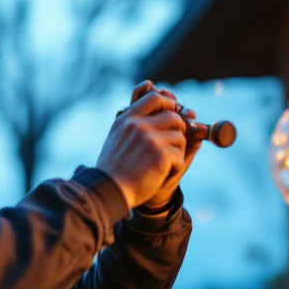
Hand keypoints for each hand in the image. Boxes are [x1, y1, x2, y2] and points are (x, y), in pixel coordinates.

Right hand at [95, 81, 201, 210]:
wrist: (109, 190)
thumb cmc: (113, 168)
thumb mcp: (116, 138)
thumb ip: (131, 124)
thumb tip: (155, 112)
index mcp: (127, 119)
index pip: (154, 98)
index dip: (169, 103)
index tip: (172, 112)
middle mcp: (138, 125)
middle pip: (173, 116)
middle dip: (178, 129)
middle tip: (173, 143)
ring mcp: (150, 139)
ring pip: (179, 136)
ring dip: (176, 150)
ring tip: (164, 162)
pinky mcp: (160, 155)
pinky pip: (179, 155)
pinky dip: (175, 166)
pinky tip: (162, 173)